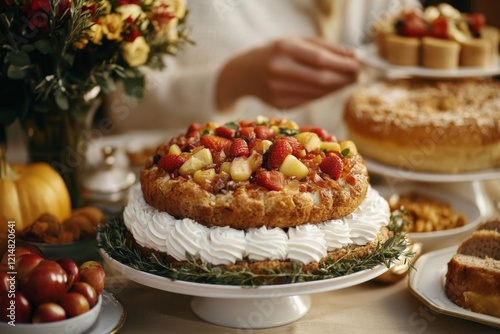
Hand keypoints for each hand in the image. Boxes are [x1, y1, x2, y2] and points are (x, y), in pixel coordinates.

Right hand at [217, 36, 359, 109]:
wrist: (244, 73)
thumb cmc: (275, 53)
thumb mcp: (295, 41)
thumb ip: (324, 47)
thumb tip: (353, 57)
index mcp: (283, 48)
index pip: (320, 59)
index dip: (343, 64)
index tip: (360, 64)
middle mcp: (279, 70)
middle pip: (321, 79)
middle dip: (344, 78)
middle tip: (358, 75)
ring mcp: (278, 90)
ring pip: (318, 92)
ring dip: (336, 87)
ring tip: (347, 80)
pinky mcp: (280, 104)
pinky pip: (309, 99)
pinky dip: (323, 94)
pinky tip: (329, 87)